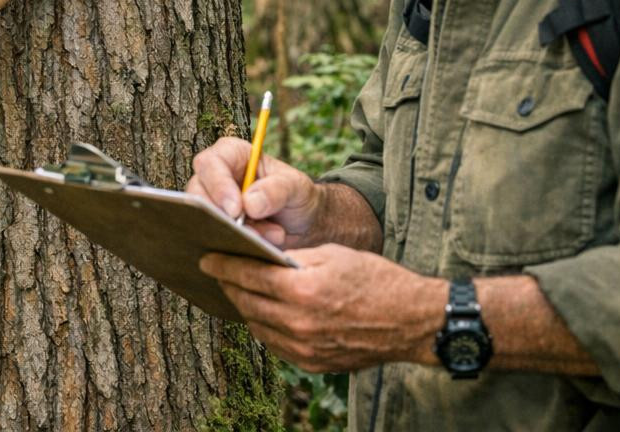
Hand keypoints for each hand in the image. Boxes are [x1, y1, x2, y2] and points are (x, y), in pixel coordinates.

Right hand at [186, 136, 321, 247]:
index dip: (218, 185)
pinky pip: (214, 236)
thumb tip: (249, 204)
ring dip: (234, 232)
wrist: (305, 224)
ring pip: (204, 218)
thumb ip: (276, 190)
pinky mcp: (218, 226)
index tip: (236, 209)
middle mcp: (217, 177)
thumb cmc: (298, 196)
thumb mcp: (296, 187)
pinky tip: (261, 245)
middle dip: (220, 214)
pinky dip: (236, 244)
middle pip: (197, 192)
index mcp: (232, 155)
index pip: (211, 163)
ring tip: (270, 236)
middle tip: (245, 230)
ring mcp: (214, 204)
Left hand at [199, 243, 443, 372]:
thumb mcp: (333, 255)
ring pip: (257, 324)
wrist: (412, 321)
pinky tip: (262, 311)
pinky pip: (275, 343)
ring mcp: (305, 348)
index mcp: (304, 289)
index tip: (206, 257)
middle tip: (217, 271)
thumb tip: (258, 257)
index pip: (248, 275)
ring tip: (237, 289)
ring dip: (244, 305)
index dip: (223, 264)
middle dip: (229, 284)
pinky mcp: (312, 364)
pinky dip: (265, 326)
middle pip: (247, 301)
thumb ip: (293, 259)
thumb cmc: (375, 280)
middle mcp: (299, 322)